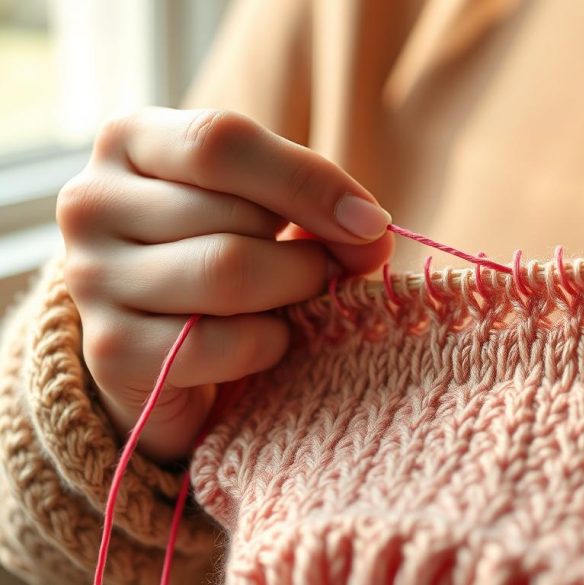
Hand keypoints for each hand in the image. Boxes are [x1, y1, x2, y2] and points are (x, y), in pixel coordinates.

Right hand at [57, 108, 393, 461]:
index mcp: (130, 140)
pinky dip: (264, 344)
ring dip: (290, 294)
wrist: (161, 345)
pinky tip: (265, 340)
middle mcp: (92, 201)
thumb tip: (373, 231)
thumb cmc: (224, 250)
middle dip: (307, 251)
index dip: (309, 182)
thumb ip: (313, 206)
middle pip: (234, 217)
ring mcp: (91, 277)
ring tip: (296, 301)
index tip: (372, 221)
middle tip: (329, 271)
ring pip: (226, 274)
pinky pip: (214, 343)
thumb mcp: (262, 207)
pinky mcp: (108, 350)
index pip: (222, 142)